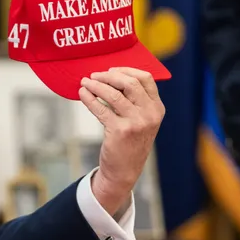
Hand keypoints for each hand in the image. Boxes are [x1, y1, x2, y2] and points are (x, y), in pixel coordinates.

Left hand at [78, 67, 164, 215]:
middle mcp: (150, 114)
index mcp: (157, 108)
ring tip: (85, 83)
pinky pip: (101, 108)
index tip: (111, 69)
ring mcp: (136, 122)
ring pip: (113, 94)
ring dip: (96, 85)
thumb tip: (110, 76)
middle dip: (109, 75)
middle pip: (129, 82)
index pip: (145, 78)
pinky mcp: (120, 131)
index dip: (126, 70)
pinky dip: (89, 98)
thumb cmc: (129, 142)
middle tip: (94, 75)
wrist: (125, 170)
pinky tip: (83, 94)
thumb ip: (134, 100)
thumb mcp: (141, 120)